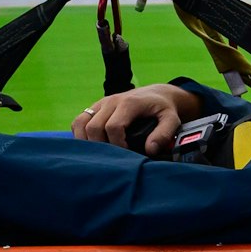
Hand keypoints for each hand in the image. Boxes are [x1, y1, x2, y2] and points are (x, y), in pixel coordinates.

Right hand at [72, 84, 201, 156]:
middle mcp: (111, 101)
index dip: (118, 145)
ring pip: (80, 123)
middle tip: (114, 156)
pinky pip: (78, 121)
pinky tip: (93, 144)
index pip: (113, 127)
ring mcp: (100, 103)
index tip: (127, 154)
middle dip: (101, 146)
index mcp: (129, 103)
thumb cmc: (163, 110)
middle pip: (94, 127)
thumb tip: (149, 150)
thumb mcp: (172, 120)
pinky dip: (80, 134)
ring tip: (100, 153)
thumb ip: (164, 134)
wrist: (156, 95)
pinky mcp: (95, 107)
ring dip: (86, 141)